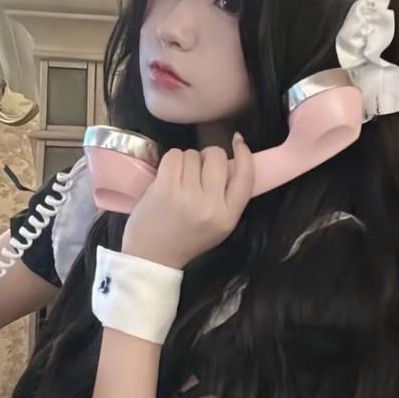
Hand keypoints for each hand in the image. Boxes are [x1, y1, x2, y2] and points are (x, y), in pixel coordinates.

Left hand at [122, 136, 254, 268]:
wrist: (152, 257)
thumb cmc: (186, 239)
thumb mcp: (219, 226)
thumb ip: (229, 198)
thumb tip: (231, 160)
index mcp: (228, 217)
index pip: (246, 176)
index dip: (244, 154)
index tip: (238, 140)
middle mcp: (211, 206)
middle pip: (217, 156)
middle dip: (207, 157)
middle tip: (197, 172)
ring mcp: (187, 196)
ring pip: (193, 154)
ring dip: (186, 161)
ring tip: (179, 180)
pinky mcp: (165, 188)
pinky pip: (173, 156)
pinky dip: (171, 161)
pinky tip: (167, 176)